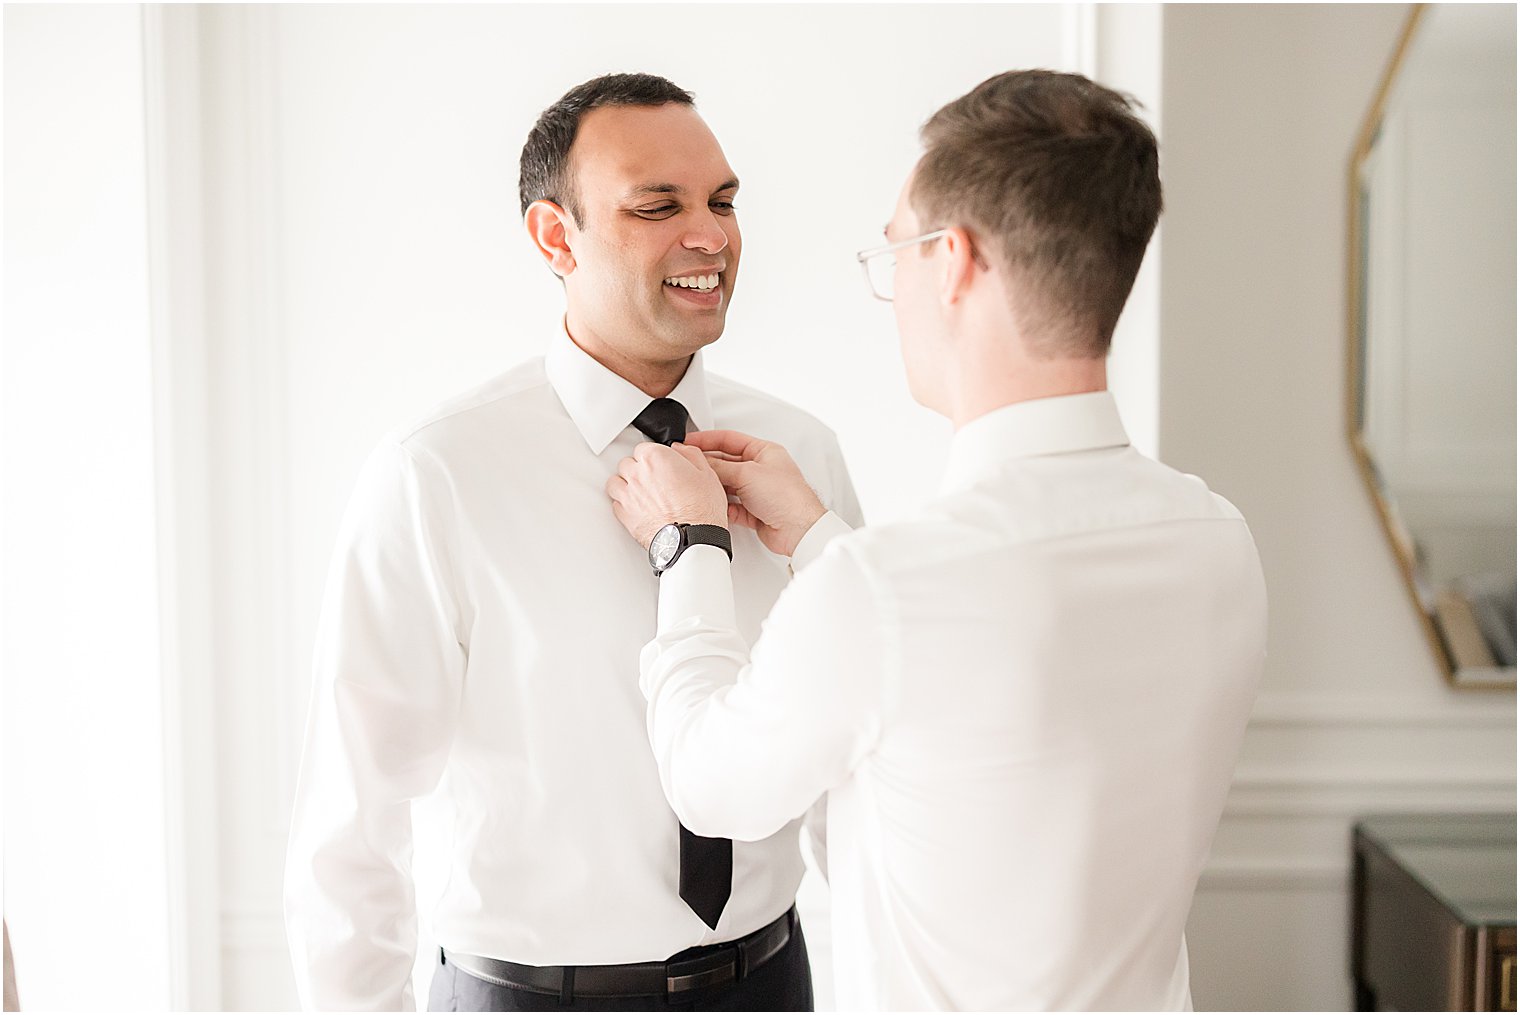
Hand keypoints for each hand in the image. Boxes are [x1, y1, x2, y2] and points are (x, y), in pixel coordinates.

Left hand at [606, 442, 729, 549]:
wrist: (693, 540)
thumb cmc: (701, 510)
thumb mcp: (707, 474)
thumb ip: (691, 455)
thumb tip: (681, 449)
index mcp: (656, 458)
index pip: (645, 447)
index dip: (655, 456)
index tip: (662, 463)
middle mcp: (638, 474)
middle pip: (628, 463)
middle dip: (639, 469)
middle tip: (654, 478)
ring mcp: (628, 495)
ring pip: (616, 482)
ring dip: (626, 484)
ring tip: (640, 490)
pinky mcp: (625, 516)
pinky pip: (616, 504)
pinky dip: (623, 504)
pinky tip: (636, 506)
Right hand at [681, 430, 825, 557]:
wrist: (799, 530)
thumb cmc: (787, 497)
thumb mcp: (747, 473)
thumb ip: (720, 467)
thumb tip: (700, 461)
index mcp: (764, 452)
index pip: (729, 439)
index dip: (707, 439)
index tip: (689, 441)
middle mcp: (761, 470)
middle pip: (726, 462)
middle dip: (708, 465)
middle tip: (687, 465)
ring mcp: (757, 491)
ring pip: (727, 485)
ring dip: (714, 487)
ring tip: (696, 486)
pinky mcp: (754, 511)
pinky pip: (731, 505)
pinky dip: (722, 505)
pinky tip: (712, 505)